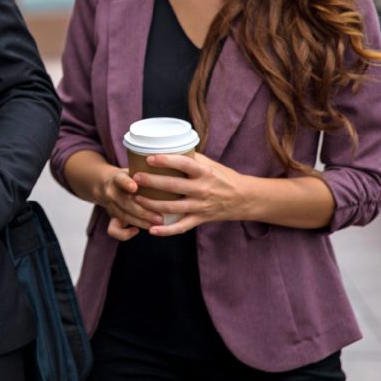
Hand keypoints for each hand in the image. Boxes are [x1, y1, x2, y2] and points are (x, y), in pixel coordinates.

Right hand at [96, 166, 160, 240]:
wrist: (107, 184)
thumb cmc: (130, 176)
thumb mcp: (135, 168)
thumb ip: (149, 171)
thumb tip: (176, 164)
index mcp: (117, 178)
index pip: (120, 180)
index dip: (126, 183)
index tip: (135, 187)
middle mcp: (112, 192)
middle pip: (125, 203)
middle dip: (142, 211)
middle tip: (160, 217)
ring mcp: (110, 206)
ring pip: (123, 216)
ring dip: (140, 222)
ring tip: (157, 224)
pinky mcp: (110, 218)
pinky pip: (113, 230)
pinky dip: (124, 233)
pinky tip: (136, 231)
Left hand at [131, 152, 246, 235]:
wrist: (244, 198)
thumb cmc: (223, 177)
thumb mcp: (210, 164)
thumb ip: (190, 158)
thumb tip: (167, 148)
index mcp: (204, 173)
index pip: (183, 164)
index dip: (166, 161)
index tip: (149, 158)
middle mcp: (202, 189)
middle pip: (173, 186)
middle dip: (152, 182)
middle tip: (135, 177)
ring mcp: (200, 206)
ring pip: (172, 208)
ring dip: (152, 204)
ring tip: (137, 198)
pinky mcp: (200, 219)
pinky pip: (181, 227)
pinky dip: (166, 231)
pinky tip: (151, 230)